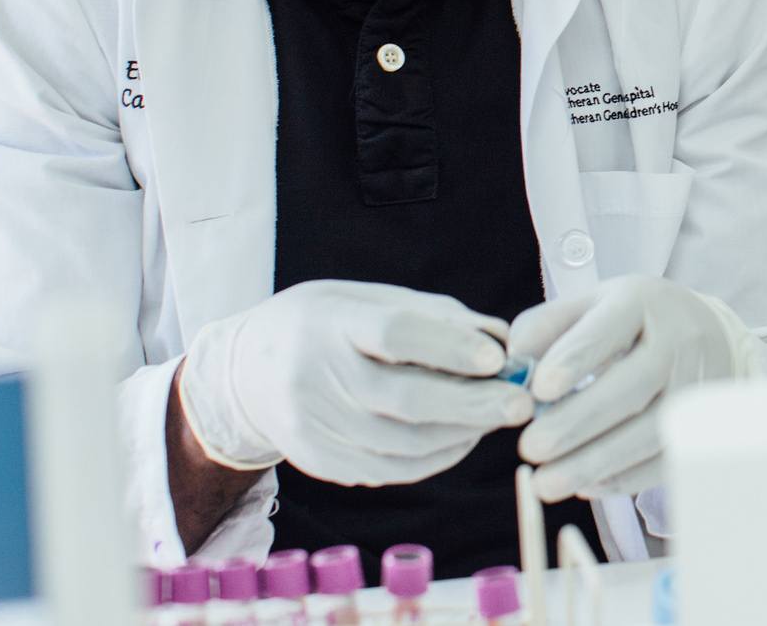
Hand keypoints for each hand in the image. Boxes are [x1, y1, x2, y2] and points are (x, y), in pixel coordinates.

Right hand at [178, 279, 535, 486]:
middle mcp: (315, 374)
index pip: (394, 334)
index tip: (497, 358)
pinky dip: (436, 457)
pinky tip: (463, 438)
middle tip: (521, 403)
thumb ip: (437, 317)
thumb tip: (504, 341)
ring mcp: (312, 424)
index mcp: (330, 321)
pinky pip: (389, 468)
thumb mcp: (371, 299)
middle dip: (472, 404)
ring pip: (402, 443)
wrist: (244, 371)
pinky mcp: (317, 460)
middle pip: (402, 399)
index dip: (449, 347)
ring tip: (499, 418)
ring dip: (462, 434)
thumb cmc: (328, 324)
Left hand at [508, 278, 752, 500]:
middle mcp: (678, 343)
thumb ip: (547, 325)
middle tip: (529, 448)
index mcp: (642, 303)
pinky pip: (665, 460)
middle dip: (577, 423)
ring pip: (649, 432)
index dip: (574, 360)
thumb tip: (512, 361)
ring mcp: (697, 388)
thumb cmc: (636, 321)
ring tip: (546, 483)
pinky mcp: (705, 427)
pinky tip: (585, 485)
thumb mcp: (594, 304)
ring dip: (595, 462)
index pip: (608, 330)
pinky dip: (624, 478)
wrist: (710, 334)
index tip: (539, 389)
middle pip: (631, 388)